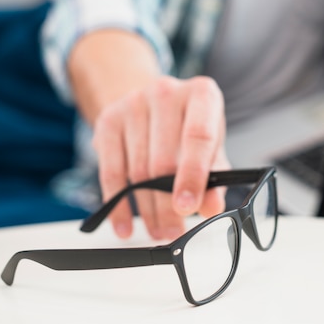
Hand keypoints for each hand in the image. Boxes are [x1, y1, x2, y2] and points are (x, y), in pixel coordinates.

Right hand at [92, 75, 229, 239]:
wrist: (151, 102)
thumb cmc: (188, 125)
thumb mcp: (211, 143)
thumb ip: (214, 174)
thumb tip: (211, 207)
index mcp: (202, 94)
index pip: (198, 137)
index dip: (193, 176)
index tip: (188, 208)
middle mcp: (166, 92)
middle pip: (163, 160)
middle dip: (168, 204)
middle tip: (173, 231)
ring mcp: (134, 103)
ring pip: (138, 170)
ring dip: (147, 209)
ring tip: (157, 230)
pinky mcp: (109, 119)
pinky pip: (111, 171)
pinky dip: (118, 205)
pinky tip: (125, 225)